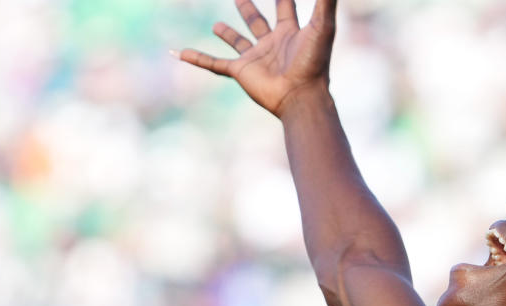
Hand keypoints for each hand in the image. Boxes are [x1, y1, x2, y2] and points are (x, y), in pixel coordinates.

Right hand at [178, 0, 337, 116]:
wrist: (301, 96)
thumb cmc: (314, 62)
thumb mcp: (322, 25)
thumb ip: (325, 0)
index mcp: (291, 32)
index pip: (285, 6)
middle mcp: (272, 44)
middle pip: (258, 22)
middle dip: (248, 10)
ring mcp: (255, 58)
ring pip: (238, 42)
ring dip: (228, 35)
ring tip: (216, 25)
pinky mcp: (241, 72)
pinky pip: (214, 64)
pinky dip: (197, 59)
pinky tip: (180, 53)